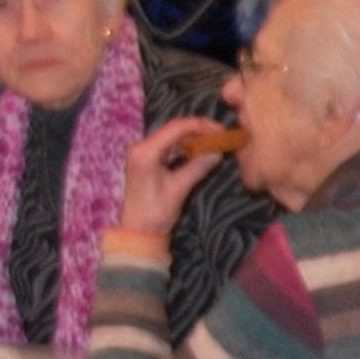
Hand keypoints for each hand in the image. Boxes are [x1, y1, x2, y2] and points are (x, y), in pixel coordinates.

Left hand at [114, 116, 229, 237]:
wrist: (139, 232)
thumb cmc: (156, 213)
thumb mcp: (179, 189)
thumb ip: (197, 167)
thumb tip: (217, 152)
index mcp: (146, 151)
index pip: (177, 128)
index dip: (201, 126)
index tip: (220, 131)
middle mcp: (142, 147)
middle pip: (174, 129)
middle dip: (198, 130)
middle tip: (220, 136)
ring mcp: (143, 153)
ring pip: (172, 137)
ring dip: (193, 138)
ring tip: (213, 142)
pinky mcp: (147, 161)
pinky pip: (168, 147)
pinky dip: (185, 147)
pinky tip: (199, 151)